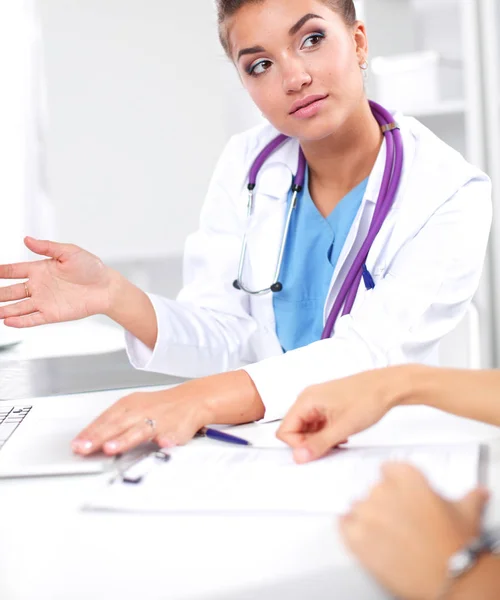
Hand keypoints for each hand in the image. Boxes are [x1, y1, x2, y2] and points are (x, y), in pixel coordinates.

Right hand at [0, 237, 119, 326]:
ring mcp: (44, 301)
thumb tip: (26, 239)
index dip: (0, 271)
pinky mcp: (52, 314)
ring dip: (4, 309)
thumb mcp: (69, 252)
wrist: (106, 287)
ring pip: (18, 306)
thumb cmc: (91, 268)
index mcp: (40, 269)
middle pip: (10, 291)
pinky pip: (32, 319)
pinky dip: (20, 321)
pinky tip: (7, 321)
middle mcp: (38, 286)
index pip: (13, 271)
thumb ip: (47, 248)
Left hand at [71, 370, 263, 455]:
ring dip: (126, 439)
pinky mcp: (176, 429)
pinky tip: (162, 444)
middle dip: (99, 438)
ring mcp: (159, 420)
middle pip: (117, 425)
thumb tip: (88, 439)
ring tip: (113, 448)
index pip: (105, 420)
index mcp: (129, 406)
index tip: (77, 444)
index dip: (90, 433)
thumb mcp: (133, 409)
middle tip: (85, 448)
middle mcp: (141, 412)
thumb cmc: (160, 407)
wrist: (192, 400)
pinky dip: (167, 439)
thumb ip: (113, 425)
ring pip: (140, 430)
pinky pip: (171, 434)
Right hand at [277, 368, 403, 462]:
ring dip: (319, 439)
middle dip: (309, 442)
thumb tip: (299, 457)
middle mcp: (308, 398)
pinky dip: (326, 433)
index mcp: (306, 400)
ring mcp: (318, 401)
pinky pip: (318, 424)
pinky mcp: (328, 404)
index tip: (316, 450)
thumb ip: (318, 444)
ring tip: (339, 439)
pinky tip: (342, 434)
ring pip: (307, 428)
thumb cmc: (368, 399)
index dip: (298, 445)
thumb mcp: (342, 427)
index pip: (285, 430)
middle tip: (330, 446)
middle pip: (294, 429)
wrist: (388, 386)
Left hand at [339, 463, 488, 599]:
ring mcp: (367, 513)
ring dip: (366, 518)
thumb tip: (476, 493)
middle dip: (382, 504)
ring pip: (357, 507)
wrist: (450, 578)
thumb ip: (467, 497)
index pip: (388, 469)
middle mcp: (383, 490)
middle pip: (373, 490)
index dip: (394, 483)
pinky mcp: (356, 537)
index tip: (397, 492)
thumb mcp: (466, 513)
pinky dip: (349, 530)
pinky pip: (343, 525)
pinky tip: (360, 536)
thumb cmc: (456, 546)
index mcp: (406, 477)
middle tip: (397, 521)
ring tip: (384, 534)